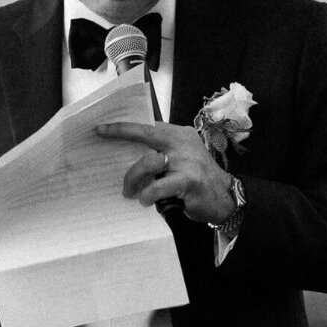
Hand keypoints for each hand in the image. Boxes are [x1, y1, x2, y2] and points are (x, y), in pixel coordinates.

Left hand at [96, 121, 234, 223]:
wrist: (224, 197)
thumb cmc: (197, 178)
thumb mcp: (182, 158)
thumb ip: (162, 152)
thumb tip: (128, 154)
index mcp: (180, 135)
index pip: (149, 125)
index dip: (126, 126)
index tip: (103, 128)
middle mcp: (183, 143)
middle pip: (147, 134)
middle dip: (121, 132)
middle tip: (102, 136)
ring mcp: (187, 161)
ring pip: (148, 163)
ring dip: (133, 178)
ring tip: (130, 191)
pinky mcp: (189, 180)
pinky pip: (159, 186)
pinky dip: (149, 194)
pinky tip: (145, 200)